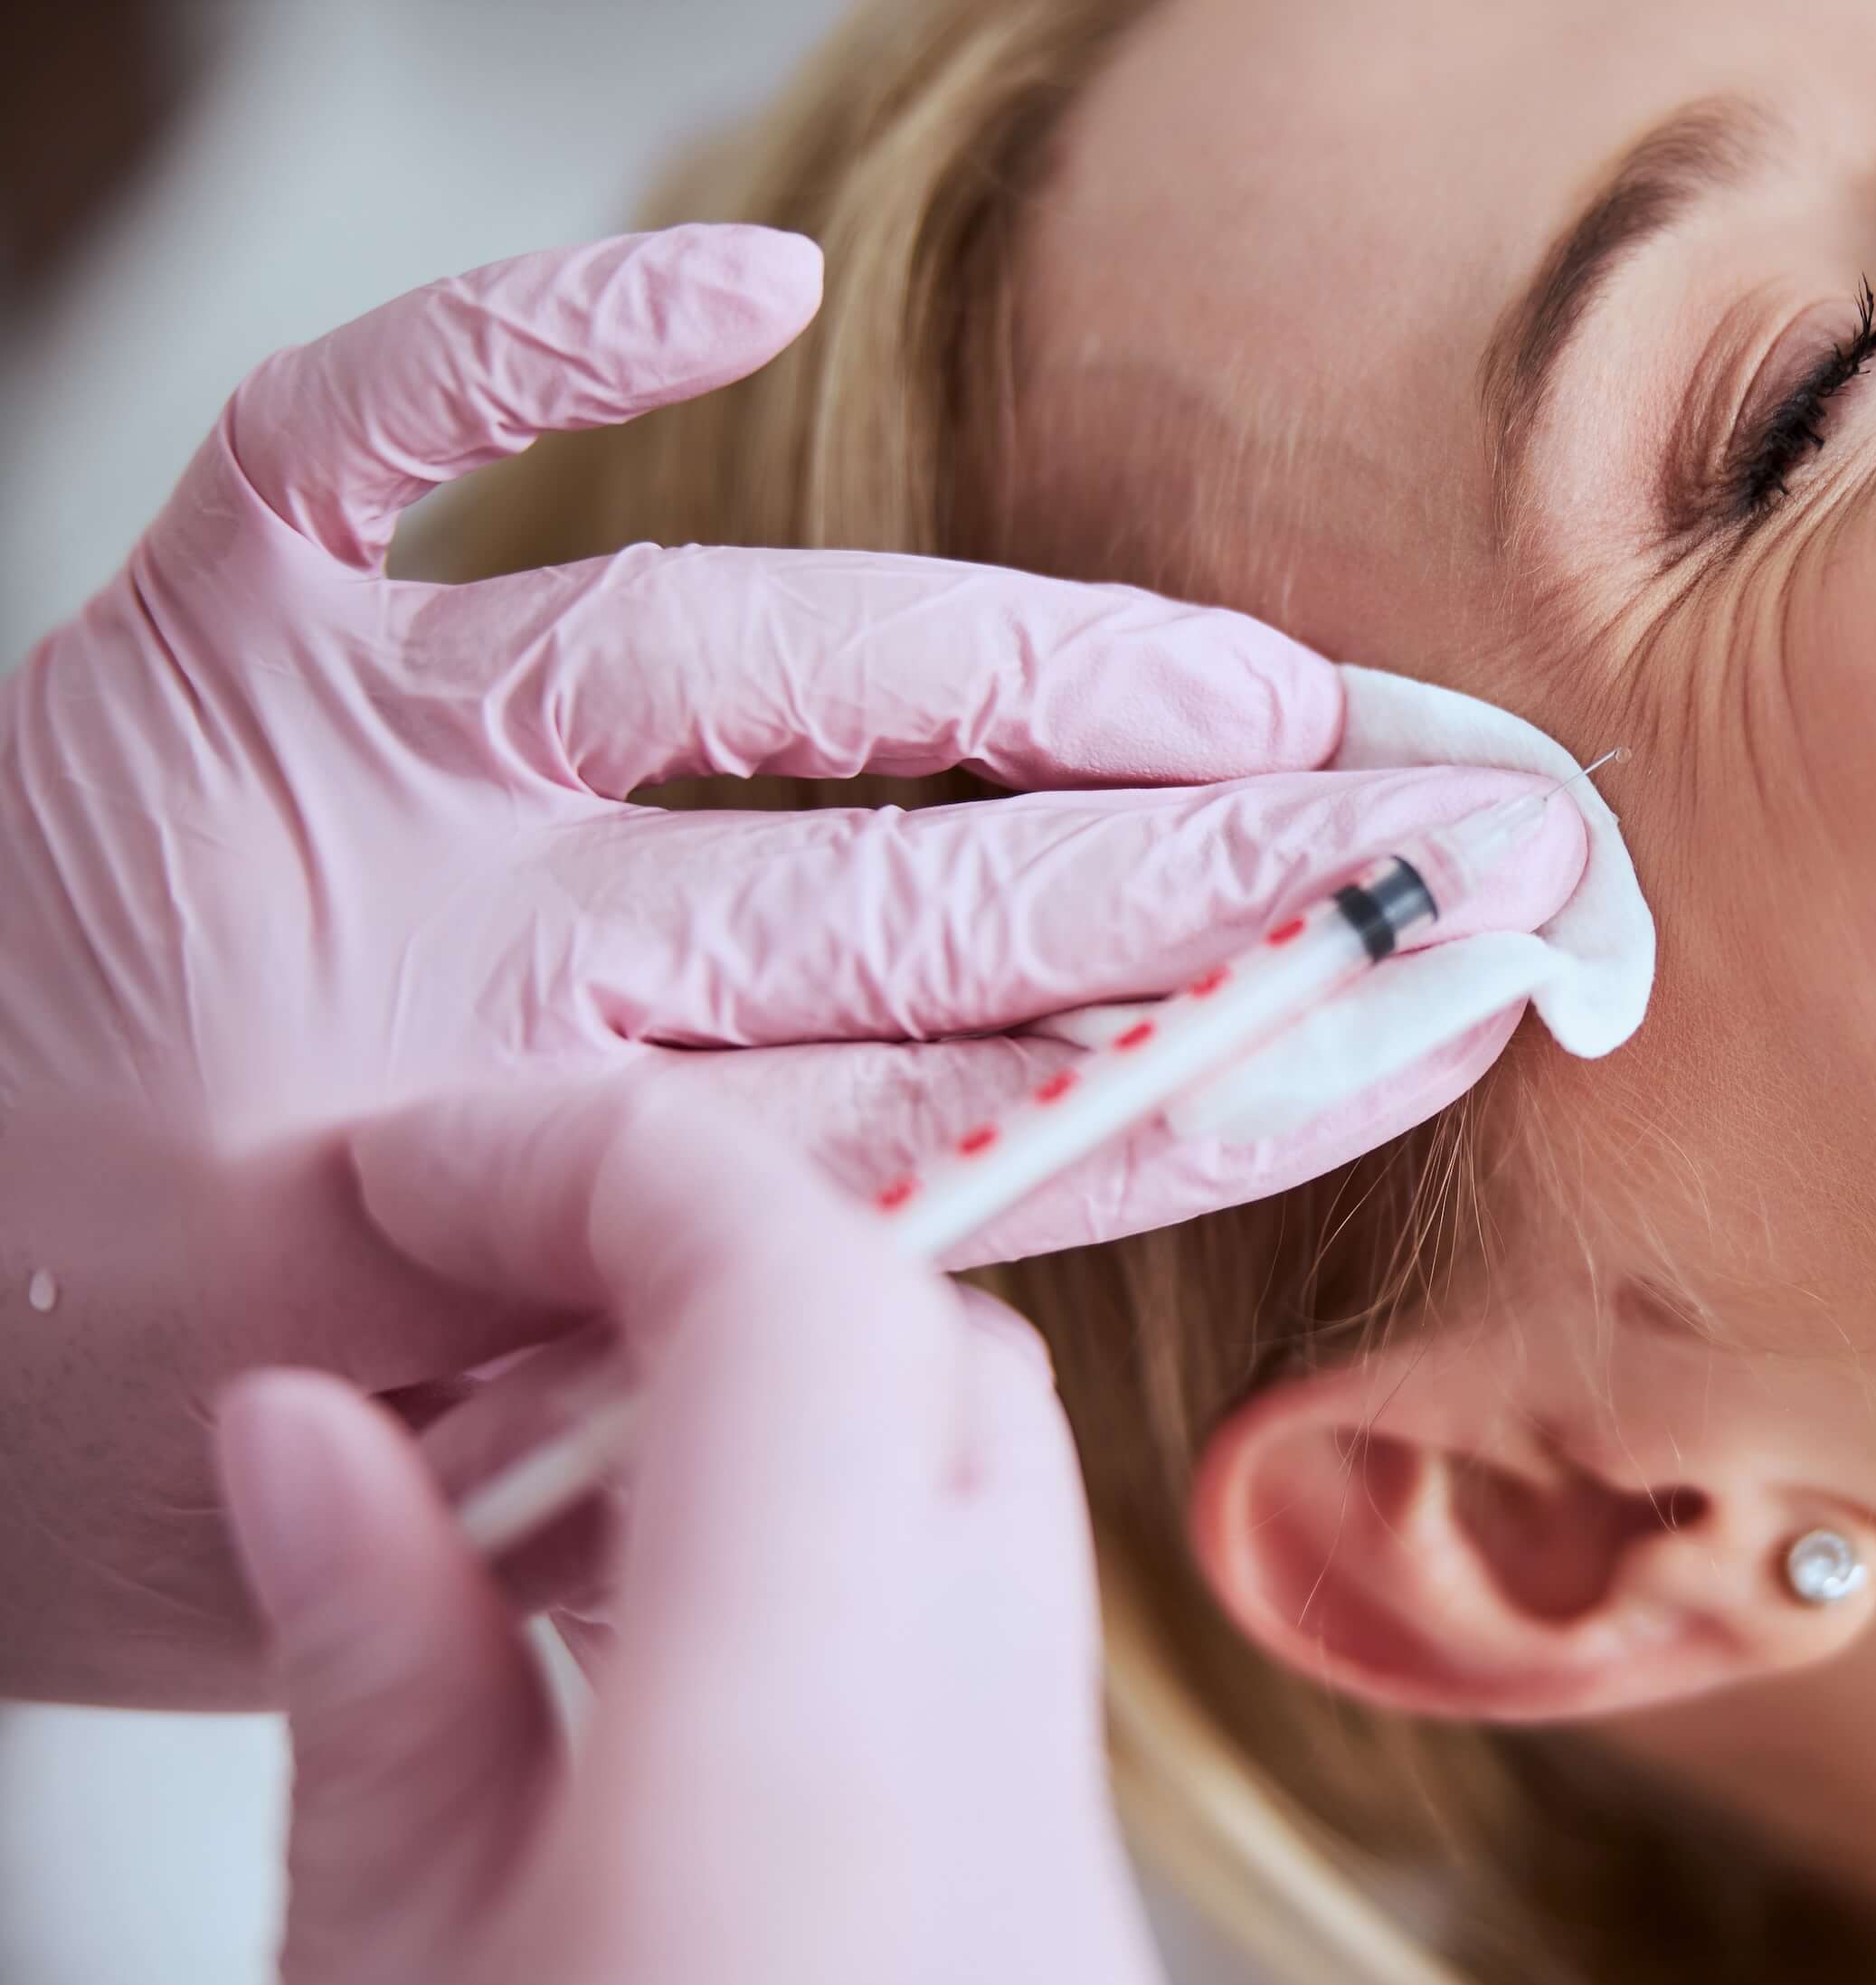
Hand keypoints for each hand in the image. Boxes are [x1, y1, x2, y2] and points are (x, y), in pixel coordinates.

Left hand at [0, 226, 1581, 1702]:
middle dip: (1215, 879)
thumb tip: (940, 1355)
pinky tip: (761, 279)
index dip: (1223, 1074)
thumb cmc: (112, 1446)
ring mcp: (356, 796)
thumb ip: (691, 1434)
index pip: (984, 1126)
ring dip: (1027, 682)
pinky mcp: (199, 648)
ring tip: (1253, 695)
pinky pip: (372, 433)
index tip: (1424, 1023)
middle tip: (1443, 840)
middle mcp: (489, 988)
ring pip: (750, 680)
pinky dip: (553, 337)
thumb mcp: (441, 1515)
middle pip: (924, 908)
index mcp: (564, 1224)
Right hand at [220, 1083, 1173, 1984]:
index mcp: (808, 1779)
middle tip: (483, 1354)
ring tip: (526, 1541)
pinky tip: (652, 1689)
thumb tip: (316, 1441)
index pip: (807, 1300)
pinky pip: (1004, 1692)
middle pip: (945, 1373)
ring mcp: (1080, 1912)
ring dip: (784, 1451)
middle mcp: (1010, 1817)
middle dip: (711, 1293)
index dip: (613, 1173)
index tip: (438, 1182)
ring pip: (1000, 1522)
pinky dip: (851, 1605)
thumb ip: (376, 1687)